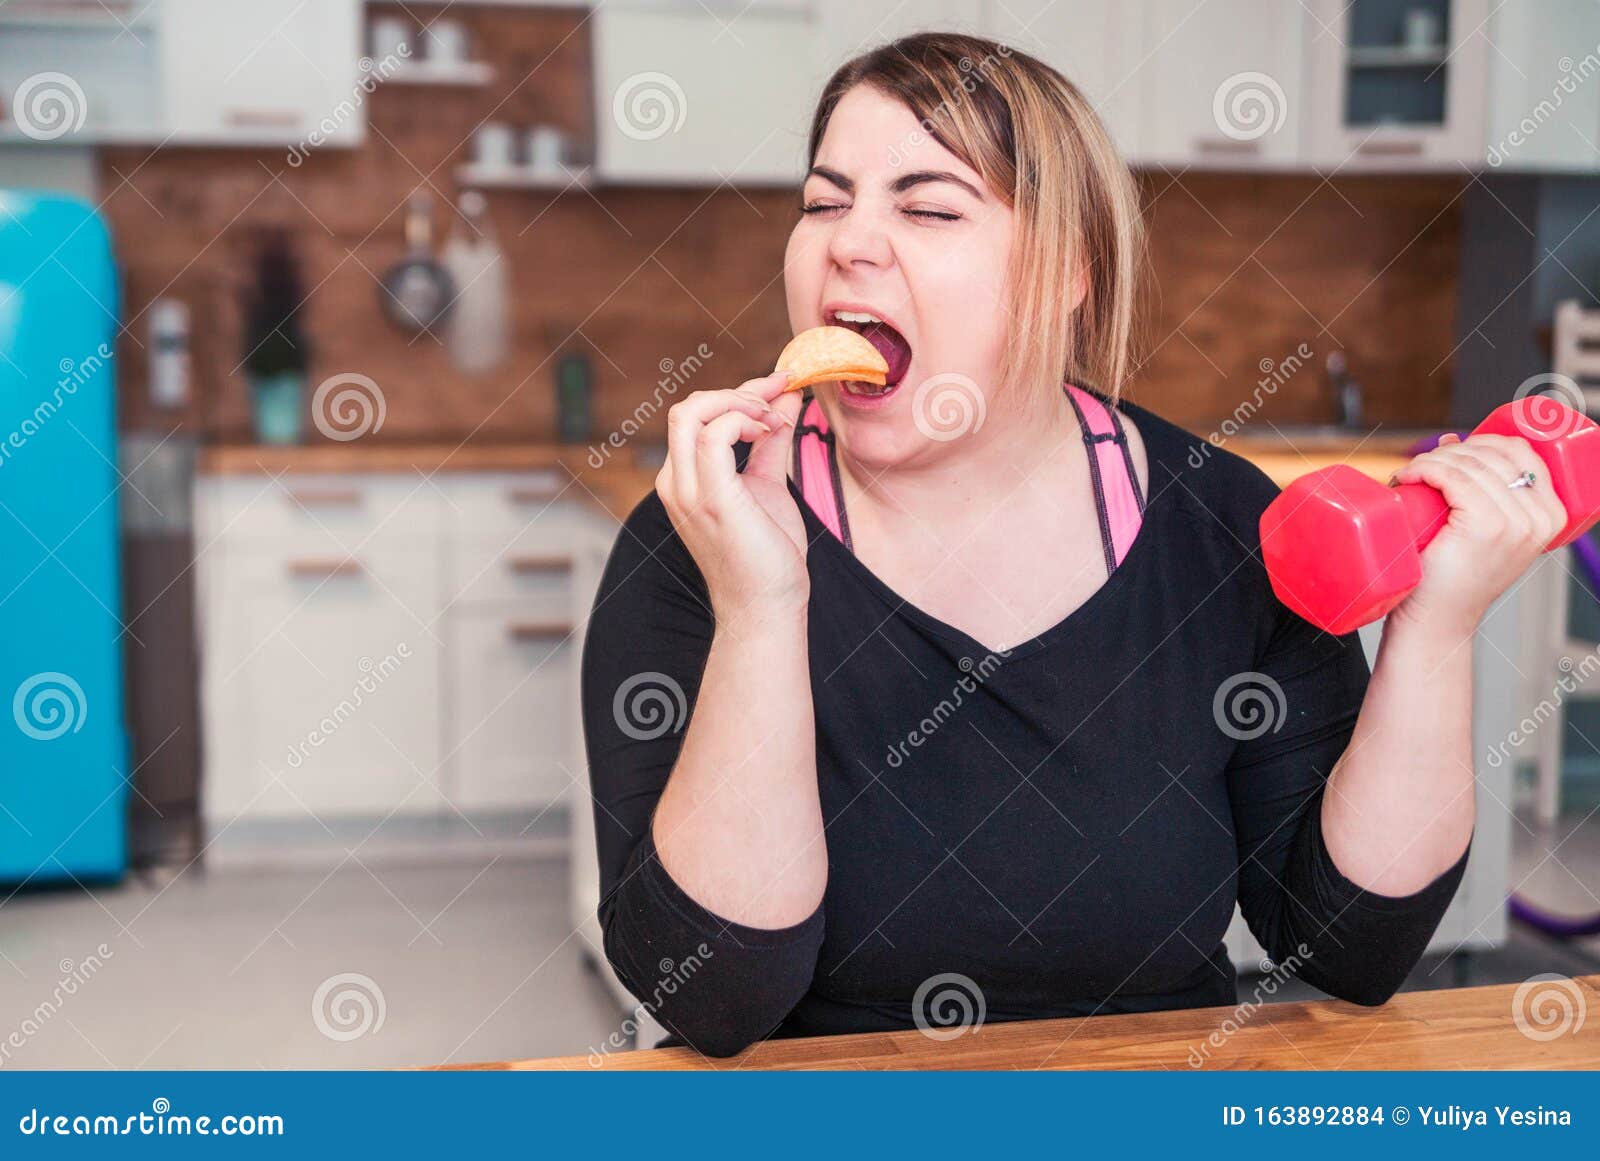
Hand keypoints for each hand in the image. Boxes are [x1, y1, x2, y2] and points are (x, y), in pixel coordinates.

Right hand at [656, 372, 807, 621]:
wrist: (766, 609)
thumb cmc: (767, 556)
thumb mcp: (769, 486)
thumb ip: (771, 442)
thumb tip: (787, 397)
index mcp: (684, 479)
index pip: (698, 416)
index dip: (740, 392)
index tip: (781, 384)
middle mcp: (676, 482)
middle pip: (688, 407)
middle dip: (739, 390)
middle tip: (781, 396)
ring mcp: (688, 490)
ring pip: (693, 411)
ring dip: (743, 401)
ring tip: (776, 420)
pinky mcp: (711, 498)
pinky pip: (713, 433)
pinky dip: (744, 419)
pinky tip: (770, 431)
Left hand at [1387, 431, 1568, 638]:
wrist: (1438, 621)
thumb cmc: (1452, 577)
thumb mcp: (1482, 527)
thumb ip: (1480, 488)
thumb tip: (1452, 440)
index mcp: (1552, 514)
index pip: (1521, 451)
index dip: (1482, 441)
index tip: (1450, 452)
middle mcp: (1541, 517)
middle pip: (1493, 454)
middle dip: (1451, 451)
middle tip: (1421, 468)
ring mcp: (1515, 522)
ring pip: (1469, 464)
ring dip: (1431, 460)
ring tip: (1410, 476)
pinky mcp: (1486, 525)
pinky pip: (1453, 477)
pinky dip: (1425, 469)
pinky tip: (1408, 477)